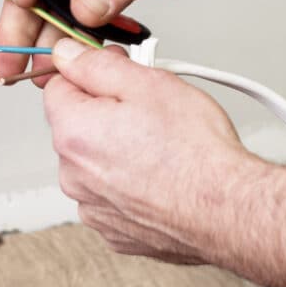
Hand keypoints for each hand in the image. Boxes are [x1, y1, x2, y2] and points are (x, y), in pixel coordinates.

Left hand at [42, 39, 262, 263]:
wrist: (227, 209)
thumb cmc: (195, 151)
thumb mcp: (147, 83)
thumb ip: (96, 65)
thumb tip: (68, 54)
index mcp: (73, 134)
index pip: (58, 87)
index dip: (91, 74)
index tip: (119, 75)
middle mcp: (73, 176)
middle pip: (77, 127)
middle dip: (106, 113)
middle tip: (151, 110)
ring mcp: (93, 208)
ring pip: (95, 164)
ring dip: (117, 151)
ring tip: (162, 148)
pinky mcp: (115, 232)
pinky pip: (113, 196)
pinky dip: (131, 185)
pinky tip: (161, 178)